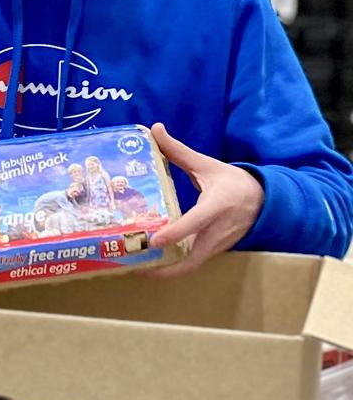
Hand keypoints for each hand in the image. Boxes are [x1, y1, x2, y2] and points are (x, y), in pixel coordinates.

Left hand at [144, 122, 263, 278]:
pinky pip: (193, 263)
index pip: (195, 222)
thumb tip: (155, 128)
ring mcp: (218, 245)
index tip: (154, 241)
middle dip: (164, 267)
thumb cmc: (234, 182)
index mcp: (217, 206)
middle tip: (133, 264)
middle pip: (192, 258)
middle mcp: (218, 230)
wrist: (266, 201)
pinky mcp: (216, 252)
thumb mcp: (207, 165)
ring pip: (191, 265)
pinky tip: (150, 264)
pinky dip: (173, 267)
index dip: (175, 233)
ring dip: (166, 270)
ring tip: (135, 267)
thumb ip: (178, 151)